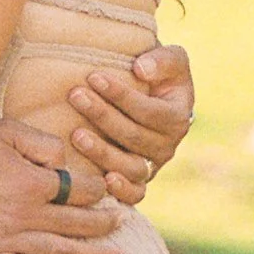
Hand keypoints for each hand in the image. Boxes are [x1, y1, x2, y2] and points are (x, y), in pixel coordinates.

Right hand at [0, 121, 128, 253]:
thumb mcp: (2, 129)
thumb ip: (41, 143)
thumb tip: (68, 161)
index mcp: (31, 182)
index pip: (82, 191)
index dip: (100, 190)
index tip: (110, 191)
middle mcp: (23, 215)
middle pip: (79, 224)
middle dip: (107, 224)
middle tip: (126, 224)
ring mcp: (5, 240)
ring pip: (62, 253)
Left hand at [67, 40, 193, 204]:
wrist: (152, 99)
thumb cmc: (158, 75)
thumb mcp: (172, 59)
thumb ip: (164, 60)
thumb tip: (141, 69)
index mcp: (178, 117)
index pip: (148, 110)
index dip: (121, 95)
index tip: (93, 76)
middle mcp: (167, 146)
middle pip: (134, 136)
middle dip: (102, 115)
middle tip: (75, 95)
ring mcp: (152, 166)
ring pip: (130, 167)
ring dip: (102, 152)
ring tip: (76, 134)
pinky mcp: (138, 182)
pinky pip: (134, 194)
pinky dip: (121, 191)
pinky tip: (103, 180)